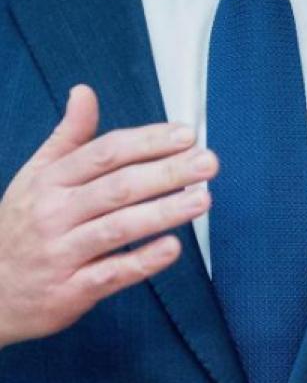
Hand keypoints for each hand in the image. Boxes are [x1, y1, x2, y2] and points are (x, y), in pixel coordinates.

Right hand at [0, 85, 213, 349]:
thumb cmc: (22, 228)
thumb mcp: (35, 177)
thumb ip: (67, 138)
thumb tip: (85, 92)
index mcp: (49, 181)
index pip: (104, 154)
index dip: (147, 142)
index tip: (187, 134)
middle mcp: (54, 213)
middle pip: (117, 187)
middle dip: (166, 172)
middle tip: (208, 163)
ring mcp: (62, 252)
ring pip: (118, 227)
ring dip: (163, 212)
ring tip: (203, 199)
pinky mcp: (72, 289)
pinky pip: (112, 273)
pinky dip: (143, 260)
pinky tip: (173, 247)